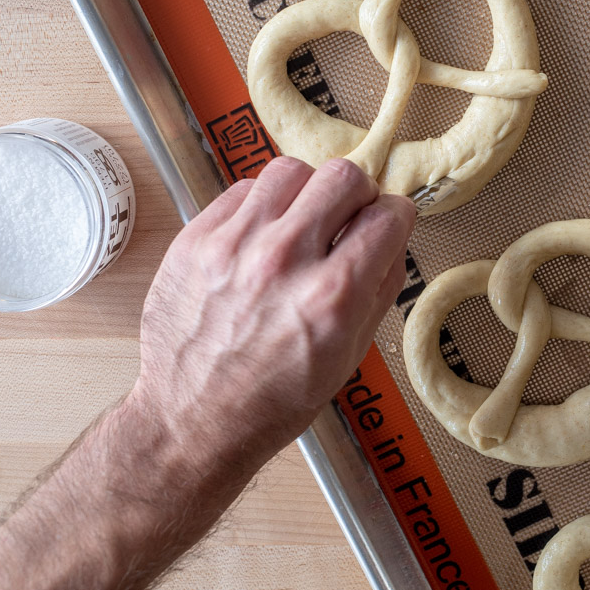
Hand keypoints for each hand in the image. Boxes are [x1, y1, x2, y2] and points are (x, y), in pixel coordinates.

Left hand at [135, 157, 413, 464]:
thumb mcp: (350, 356)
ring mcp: (234, 245)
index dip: (396, 217)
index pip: (387, 215)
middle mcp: (284, 261)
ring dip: (307, 192)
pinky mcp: (196, 240)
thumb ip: (379, 289)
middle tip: (348, 216)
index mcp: (332, 297)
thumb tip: (391, 239)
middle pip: (343, 177)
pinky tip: (262, 235)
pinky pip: (242, 189)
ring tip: (301, 222)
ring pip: (291, 169)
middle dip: (357, 194)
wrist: (194, 419)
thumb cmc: (272, 399)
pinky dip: (261, 206)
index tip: (387, 223)